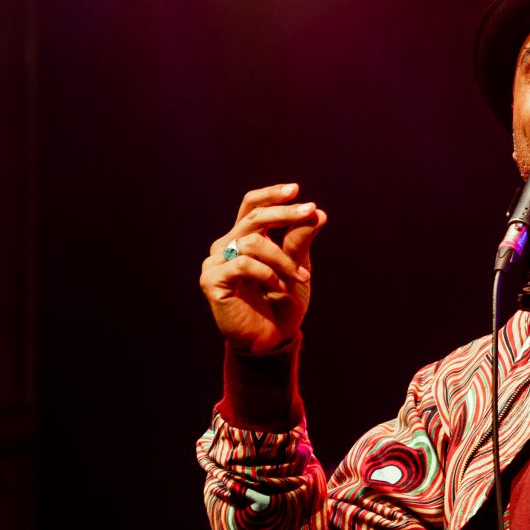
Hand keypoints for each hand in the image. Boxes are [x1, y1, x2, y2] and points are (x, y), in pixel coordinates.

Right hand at [201, 184, 327, 356]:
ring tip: (302, 277)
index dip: (271, 196)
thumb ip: (301, 241)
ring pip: (253, 242)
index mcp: (243, 239)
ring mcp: (215, 263)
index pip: (251, 206)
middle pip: (253, 218)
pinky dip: (268, 274)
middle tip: (310, 212)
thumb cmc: (282, 304)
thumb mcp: (297, 268)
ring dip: (283, 258)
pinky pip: (243, 265)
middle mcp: (225, 246)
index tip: (297, 190)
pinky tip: (279, 288)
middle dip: (285, 213)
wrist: (272, 340)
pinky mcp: (212, 281)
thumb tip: (318, 213)